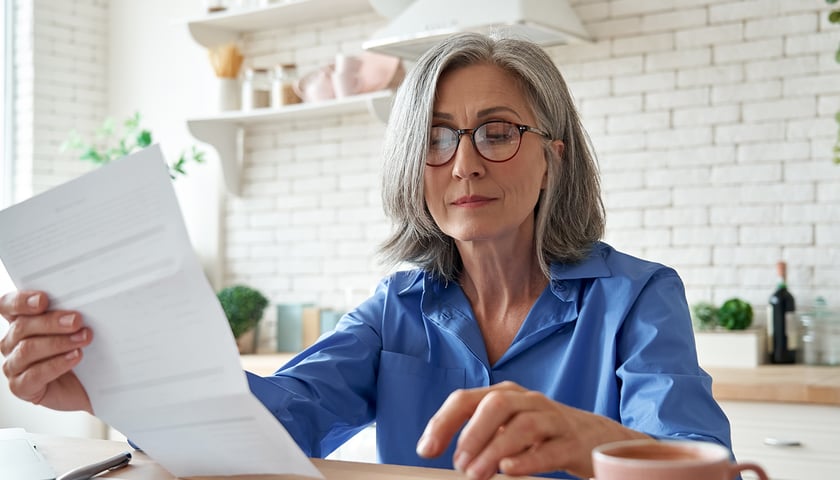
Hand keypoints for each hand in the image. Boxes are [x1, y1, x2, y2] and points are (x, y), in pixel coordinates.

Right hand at [0, 290, 92, 412]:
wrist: (85, 386)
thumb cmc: (77, 353)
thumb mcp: (74, 330)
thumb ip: (68, 316)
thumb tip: (82, 304)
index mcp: (19, 322)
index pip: (7, 306)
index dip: (20, 301)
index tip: (42, 300)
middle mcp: (11, 343)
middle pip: (22, 327)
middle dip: (52, 322)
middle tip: (76, 320)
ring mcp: (13, 366)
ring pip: (28, 350)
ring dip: (59, 342)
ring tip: (83, 339)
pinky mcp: (21, 387)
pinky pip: (34, 374)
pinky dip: (57, 364)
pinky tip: (75, 357)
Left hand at [415, 381, 648, 479]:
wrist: (595, 437)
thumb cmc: (541, 433)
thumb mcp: (505, 426)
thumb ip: (475, 433)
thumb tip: (433, 447)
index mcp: (505, 395)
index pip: (466, 399)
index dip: (443, 422)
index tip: (425, 449)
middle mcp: (528, 401)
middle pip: (497, 404)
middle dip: (472, 433)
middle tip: (458, 463)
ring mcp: (553, 419)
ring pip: (524, 425)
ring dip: (495, 449)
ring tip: (477, 474)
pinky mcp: (572, 442)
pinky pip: (551, 448)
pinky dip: (528, 459)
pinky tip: (509, 469)